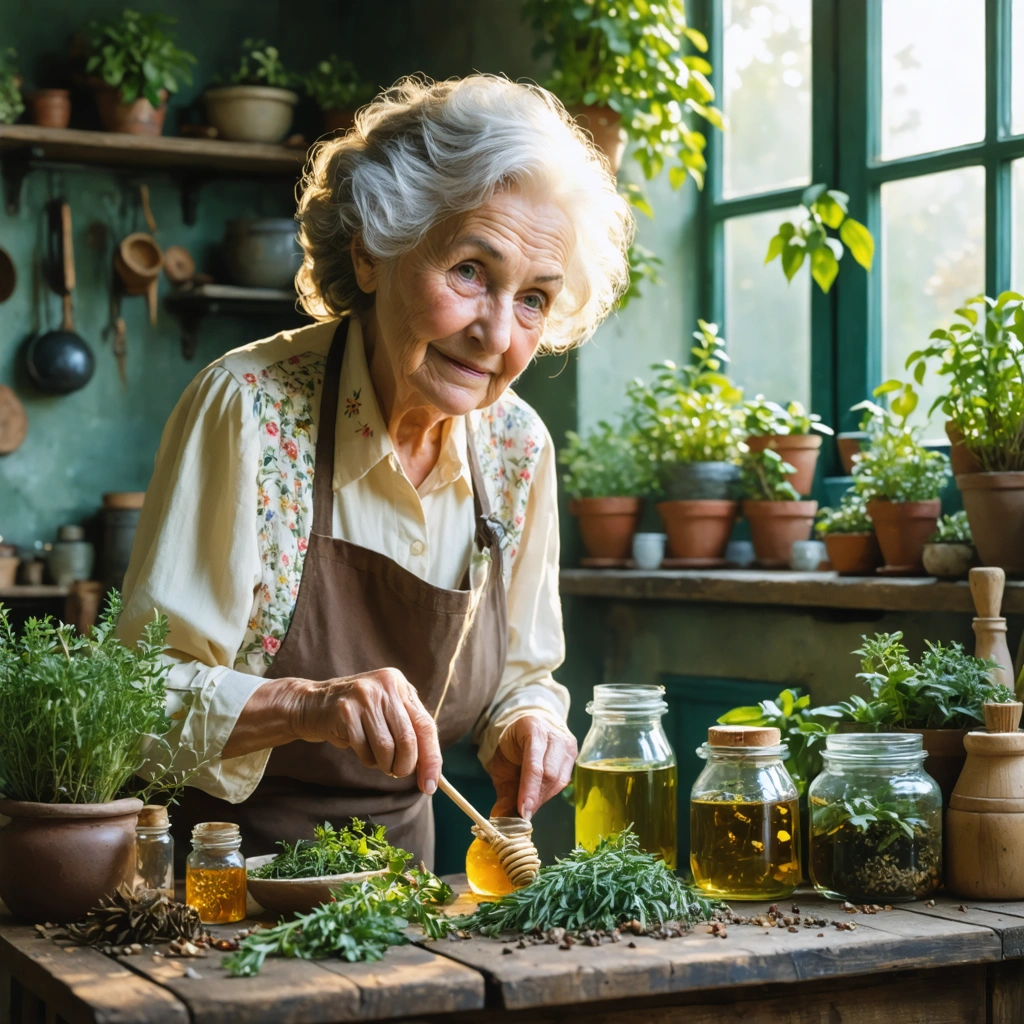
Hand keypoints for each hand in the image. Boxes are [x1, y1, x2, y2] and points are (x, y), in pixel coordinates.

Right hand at [288, 669, 441, 795]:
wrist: (311, 704)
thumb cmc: (357, 715)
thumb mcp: (386, 712)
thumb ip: (409, 732)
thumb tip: (431, 771)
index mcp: (400, 685)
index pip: (426, 726)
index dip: (431, 758)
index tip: (431, 785)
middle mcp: (385, 686)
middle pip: (408, 739)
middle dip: (405, 766)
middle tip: (396, 772)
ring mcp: (365, 696)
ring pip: (386, 747)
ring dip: (383, 764)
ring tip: (375, 757)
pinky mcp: (345, 711)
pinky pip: (364, 749)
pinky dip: (365, 758)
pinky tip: (358, 747)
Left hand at [485, 715, 576, 819]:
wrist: (531, 725)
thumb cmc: (514, 745)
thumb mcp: (501, 763)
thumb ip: (504, 791)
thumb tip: (501, 820)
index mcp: (532, 728)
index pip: (534, 764)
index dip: (529, 789)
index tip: (523, 810)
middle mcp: (554, 734)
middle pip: (550, 774)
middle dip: (536, 798)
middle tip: (524, 814)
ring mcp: (567, 743)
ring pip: (559, 779)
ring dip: (543, 797)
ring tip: (530, 806)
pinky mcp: (574, 754)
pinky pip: (564, 780)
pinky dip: (550, 793)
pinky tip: (539, 796)